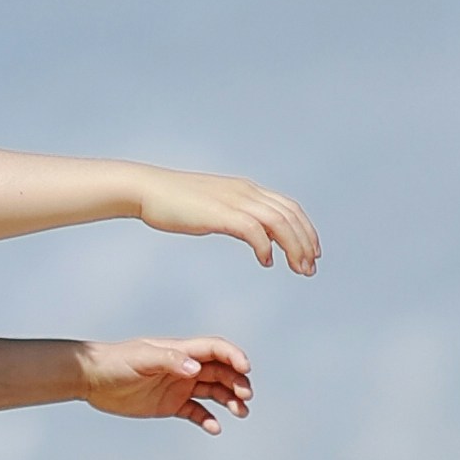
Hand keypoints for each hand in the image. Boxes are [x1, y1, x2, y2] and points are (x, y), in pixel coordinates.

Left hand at [78, 335, 254, 427]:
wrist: (92, 379)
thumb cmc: (116, 362)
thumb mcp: (142, 358)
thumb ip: (170, 360)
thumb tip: (197, 368)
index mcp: (180, 351)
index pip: (215, 349)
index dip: (233, 356)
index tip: (246, 370)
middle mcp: (184, 367)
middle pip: (220, 372)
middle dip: (237, 382)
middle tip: (245, 397)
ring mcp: (178, 386)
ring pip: (213, 392)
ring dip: (229, 400)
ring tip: (241, 413)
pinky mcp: (170, 405)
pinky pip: (196, 412)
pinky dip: (208, 419)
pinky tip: (214, 428)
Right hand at [143, 171, 319, 274]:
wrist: (148, 190)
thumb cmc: (176, 203)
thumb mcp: (216, 208)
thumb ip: (237, 218)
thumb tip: (254, 233)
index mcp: (247, 190)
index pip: (288, 207)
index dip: (305, 230)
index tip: (311, 252)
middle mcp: (246, 192)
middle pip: (290, 215)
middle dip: (305, 242)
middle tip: (310, 269)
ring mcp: (234, 200)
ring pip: (279, 222)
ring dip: (293, 247)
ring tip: (298, 269)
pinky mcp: (221, 213)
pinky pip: (254, 230)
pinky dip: (265, 247)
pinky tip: (266, 262)